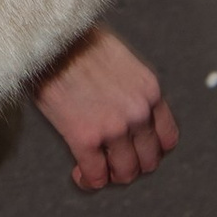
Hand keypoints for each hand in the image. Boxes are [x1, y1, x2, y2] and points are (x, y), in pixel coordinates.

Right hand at [30, 24, 180, 193]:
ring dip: (110, 175)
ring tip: (96, 170)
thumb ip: (131, 92)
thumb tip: (124, 115)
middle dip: (130, 165)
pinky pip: (96, 175)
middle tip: (111, 162)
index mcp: (150, 92)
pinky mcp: (84, 137)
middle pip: (148, 162)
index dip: (150, 151)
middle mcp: (139, 112)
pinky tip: (79, 173)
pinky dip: (89, 180)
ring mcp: (114, 127)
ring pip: (125, 174)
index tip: (134, 151)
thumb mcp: (121, 61)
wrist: (48, 36)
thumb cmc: (76, 43)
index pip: (168, 140)